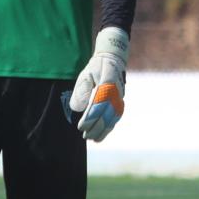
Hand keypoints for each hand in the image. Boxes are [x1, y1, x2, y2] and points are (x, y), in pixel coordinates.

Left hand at [69, 27, 128, 142]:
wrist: (114, 59)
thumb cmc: (97, 67)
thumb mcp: (86, 74)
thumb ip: (81, 90)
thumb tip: (78, 109)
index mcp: (106, 85)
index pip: (97, 105)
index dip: (90, 118)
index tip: (81, 126)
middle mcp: (116, 93)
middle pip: (106, 114)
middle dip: (96, 127)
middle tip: (85, 136)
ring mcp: (120, 97)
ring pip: (113, 118)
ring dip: (104, 130)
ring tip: (94, 139)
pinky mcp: (121, 101)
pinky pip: (116, 116)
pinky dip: (110, 126)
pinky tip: (103, 132)